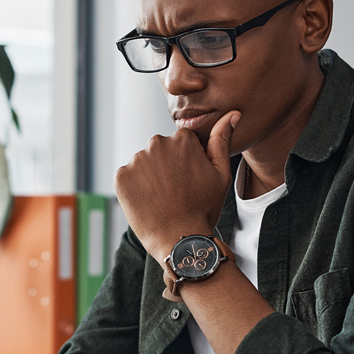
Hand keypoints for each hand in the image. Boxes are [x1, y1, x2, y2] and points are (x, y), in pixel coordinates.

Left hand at [115, 110, 240, 261]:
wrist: (179, 239)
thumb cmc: (203, 208)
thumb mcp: (220, 174)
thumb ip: (221, 140)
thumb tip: (232, 114)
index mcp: (182, 139)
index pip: (180, 144)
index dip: (185, 164)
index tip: (188, 182)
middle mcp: (157, 143)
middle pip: (159, 152)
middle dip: (165, 168)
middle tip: (175, 192)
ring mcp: (137, 160)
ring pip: (142, 165)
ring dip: (149, 178)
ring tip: (161, 199)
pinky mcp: (121, 176)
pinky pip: (127, 178)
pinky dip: (134, 189)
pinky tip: (147, 203)